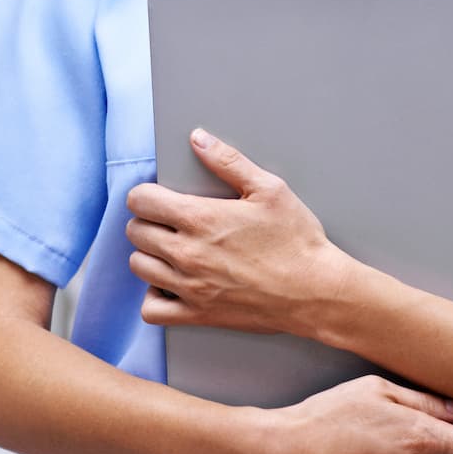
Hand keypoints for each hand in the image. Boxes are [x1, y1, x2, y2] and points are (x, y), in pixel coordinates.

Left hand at [128, 129, 352, 333]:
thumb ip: (229, 161)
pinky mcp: (199, 314)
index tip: (158, 197)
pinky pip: (152, 310)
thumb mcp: (269, 189)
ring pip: (138, 267)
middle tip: (168, 222)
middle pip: (135, 232)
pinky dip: (154, 296)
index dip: (145, 195)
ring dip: (148, 255)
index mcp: (200, 219)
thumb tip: (198, 139)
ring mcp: (190, 287)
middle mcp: (187, 253)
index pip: (140, 201)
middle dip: (147, 221)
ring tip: (170, 250)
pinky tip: (170, 285)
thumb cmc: (297, 241)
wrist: (317, 292)